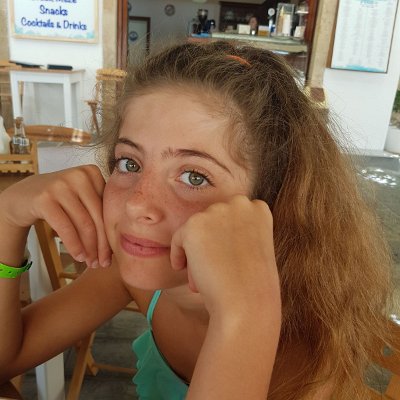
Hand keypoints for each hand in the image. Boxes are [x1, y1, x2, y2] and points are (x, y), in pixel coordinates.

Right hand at [0, 165, 110, 266]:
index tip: (112, 254)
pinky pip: (66, 227)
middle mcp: (79, 175)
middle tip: (103, 263)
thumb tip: (120, 241)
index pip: (107, 209)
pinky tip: (78, 256)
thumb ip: (99, 209)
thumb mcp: (82, 198)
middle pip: (98, 217)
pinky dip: (74, 245)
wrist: (23, 196)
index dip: (111, 234)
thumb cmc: (61, 201)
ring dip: (89, 248)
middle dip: (102, 245)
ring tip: (90, 262)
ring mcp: (60, 185)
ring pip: (84, 224)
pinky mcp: (44, 198)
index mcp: (93, 173)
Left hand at [170, 195, 279, 316]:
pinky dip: (179, 254)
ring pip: (196, 229)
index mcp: (259, 209)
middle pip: (213, 220)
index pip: (233, 216)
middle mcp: (239, 204)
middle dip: (210, 242)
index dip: (226, 236)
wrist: (246, 303)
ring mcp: (216, 212)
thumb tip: (215, 234)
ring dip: (196, 250)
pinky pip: (179, 238)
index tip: (224, 255)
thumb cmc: (253, 285)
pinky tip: (185, 269)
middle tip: (212, 266)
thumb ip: (241, 233)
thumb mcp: (256, 249)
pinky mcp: (195, 224)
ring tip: (202, 273)